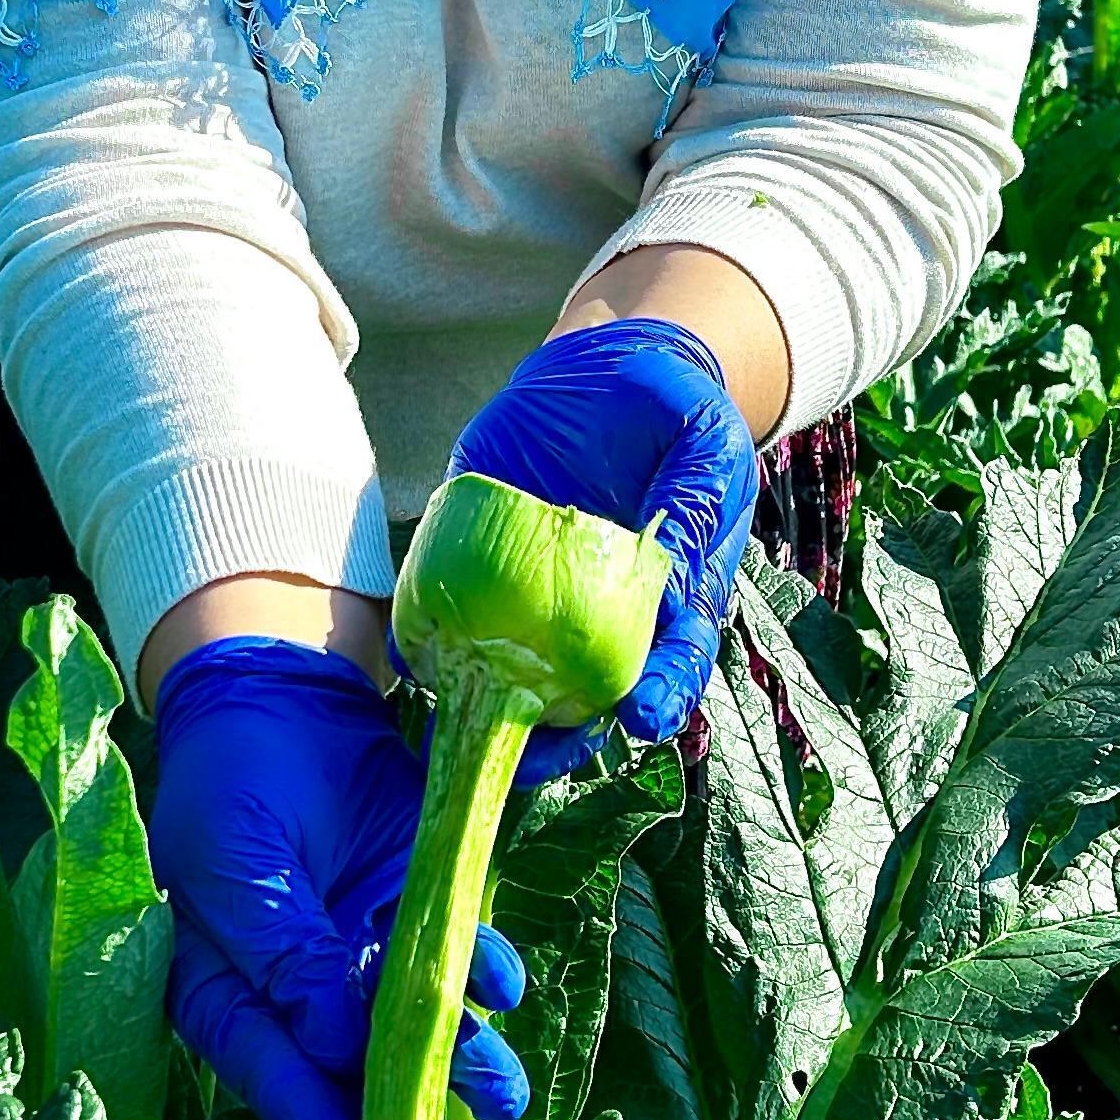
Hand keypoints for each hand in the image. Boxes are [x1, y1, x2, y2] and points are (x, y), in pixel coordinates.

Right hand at [149, 636, 526, 1119]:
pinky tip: (503, 989)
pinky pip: (456, 956)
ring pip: (420, 1036)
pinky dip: (484, 976)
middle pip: (360, 1089)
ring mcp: (365, 956)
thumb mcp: (237, 867)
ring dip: (466, 1072)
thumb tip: (338, 1049)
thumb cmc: (228, 784)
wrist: (275, 691)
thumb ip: (288, 957)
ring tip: (506, 1100)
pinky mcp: (416, 909)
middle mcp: (302, 997)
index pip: (285, 1091)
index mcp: (232, 998)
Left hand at [451, 316, 759, 776]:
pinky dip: (431, 637)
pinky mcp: (480, 556)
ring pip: (516, 669)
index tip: (644, 716)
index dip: (661, 692)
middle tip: (541, 752)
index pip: (673, 661)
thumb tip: (675, 555)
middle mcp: (602, 612)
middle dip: (565, 733)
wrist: (606, 367)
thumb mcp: (703, 439)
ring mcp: (537, 592)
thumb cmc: (672, 410)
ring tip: (471, 725)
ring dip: (492, 705)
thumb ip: (695, 494)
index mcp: (671, 597)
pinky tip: (416, 655)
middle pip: (587, 692)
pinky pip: (454, 608)